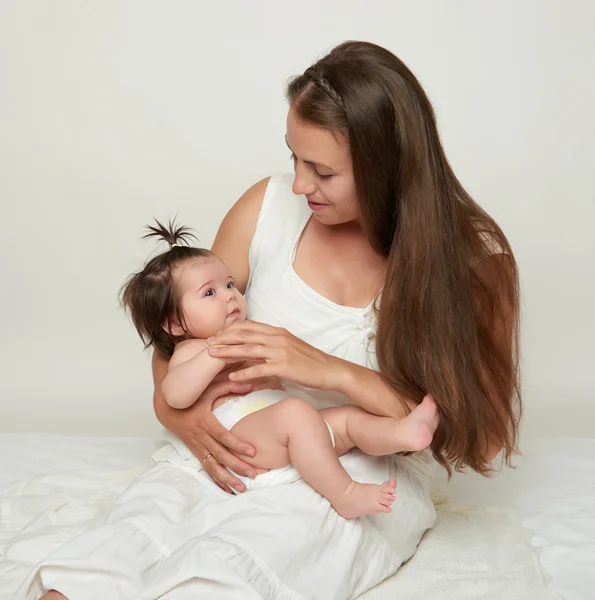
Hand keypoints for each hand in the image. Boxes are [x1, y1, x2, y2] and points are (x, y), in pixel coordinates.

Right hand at [169, 379, 258, 493]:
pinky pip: (207, 469)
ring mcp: (198, 447)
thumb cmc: (191, 398)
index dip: (237, 444)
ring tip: (242, 488)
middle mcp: (201, 437)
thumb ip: (229, 386)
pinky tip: (228, 490)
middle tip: (253, 474)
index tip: (252, 452)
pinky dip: (217, 481)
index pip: (222, 436)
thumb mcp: (208, 388)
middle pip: (220, 455)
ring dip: (227, 479)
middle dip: (237, 466)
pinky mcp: (196, 453)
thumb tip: (249, 385)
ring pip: (213, 467)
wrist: (168, 409)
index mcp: (205, 422)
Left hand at [207, 321, 346, 389]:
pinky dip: (244, 373)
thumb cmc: (310, 361)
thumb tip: (257, 346)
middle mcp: (277, 338)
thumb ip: (273, 344)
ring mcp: (280, 351)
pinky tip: (232, 377)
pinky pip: (259, 369)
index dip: (231, 329)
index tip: (217, 334)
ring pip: (248, 349)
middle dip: (223, 338)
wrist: (330, 370)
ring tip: (211, 355)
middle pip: (245, 335)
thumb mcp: (290, 347)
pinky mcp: (284, 366)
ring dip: (227, 351)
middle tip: (207, 342)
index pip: (249, 326)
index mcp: (278, 332)